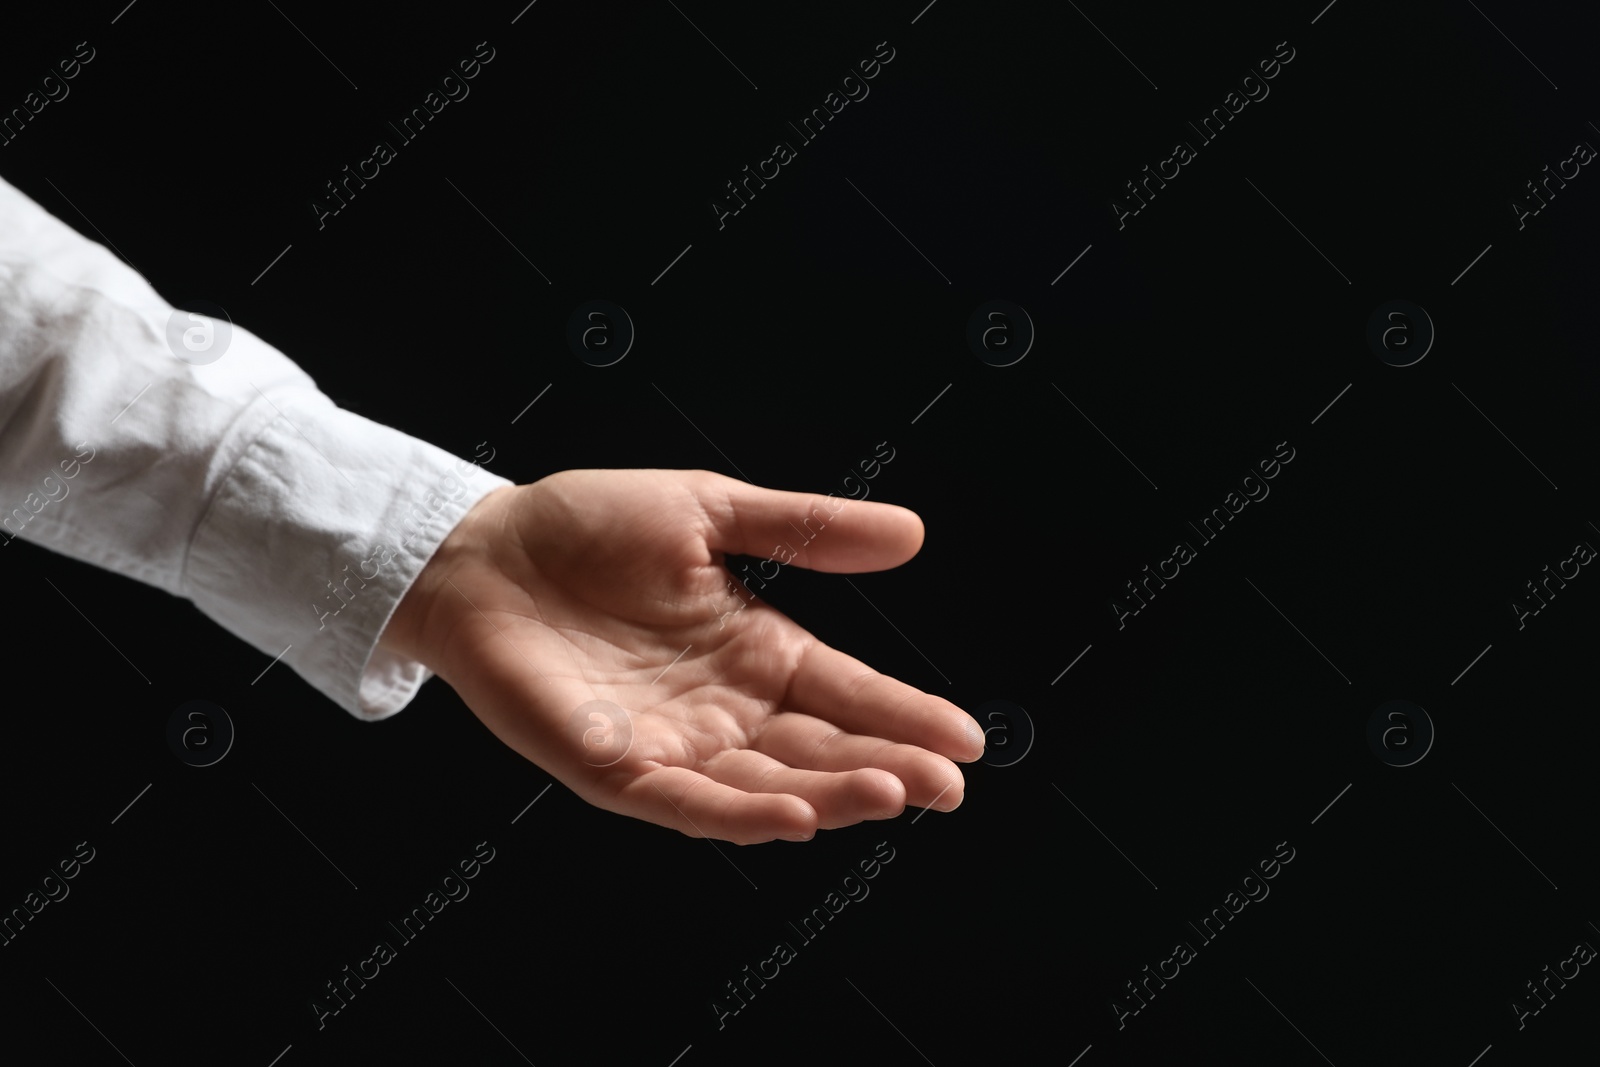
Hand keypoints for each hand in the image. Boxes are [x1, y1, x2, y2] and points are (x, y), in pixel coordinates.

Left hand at [379, 469, 982, 843]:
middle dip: (884, 768)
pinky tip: (796, 817)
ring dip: (827, 794)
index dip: (905, 715)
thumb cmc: (588, 528)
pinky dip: (740, 814)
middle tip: (947, 785)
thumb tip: (912, 531)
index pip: (846, 692)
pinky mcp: (613, 766)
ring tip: (889, 793)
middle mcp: (724, 708)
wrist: (482, 548)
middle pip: (818, 750)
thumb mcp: (713, 512)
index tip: (968, 738)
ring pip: (765, 786)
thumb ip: (807, 530)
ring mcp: (671, 743)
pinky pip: (685, 801)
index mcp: (755, 649)